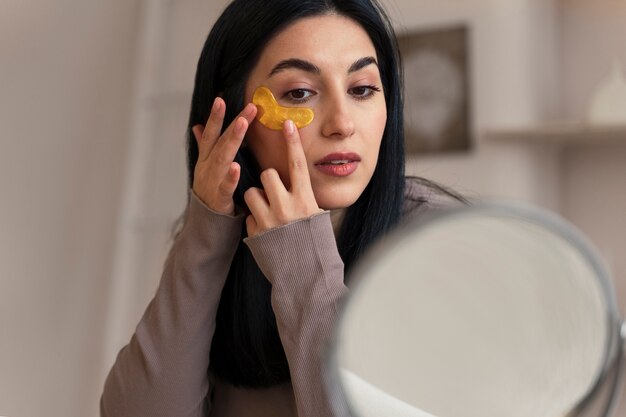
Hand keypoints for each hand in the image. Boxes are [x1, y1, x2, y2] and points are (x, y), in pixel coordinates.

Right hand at [192, 98, 256, 214]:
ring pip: (222, 158)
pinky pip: (225, 186)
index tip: (221, 99)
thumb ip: (204, 145)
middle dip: (233, 123)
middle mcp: (207, 166)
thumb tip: (197, 125)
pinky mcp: (219, 197)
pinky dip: (230, 176)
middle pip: (221, 141)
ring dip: (232, 140)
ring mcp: (212, 181)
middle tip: (248, 108)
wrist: (205, 221)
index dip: (214, 117)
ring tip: (243, 124)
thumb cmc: (210, 189)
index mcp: (206, 158)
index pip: (210, 133)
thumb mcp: (206, 166)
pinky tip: (236, 166)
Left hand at [244, 120, 320, 236]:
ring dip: (257, 198)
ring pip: (252, 192)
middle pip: (268, 175)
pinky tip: (265, 232)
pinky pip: (248, 215)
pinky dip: (254, 220)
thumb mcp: (317, 218)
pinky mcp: (255, 233)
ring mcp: (270, 220)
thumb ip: (305, 198)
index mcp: (306, 200)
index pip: (298, 164)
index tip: (287, 122)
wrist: (305, 277)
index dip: (292, 142)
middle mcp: (287, 207)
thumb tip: (298, 184)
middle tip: (274, 194)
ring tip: (267, 213)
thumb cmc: (314, 246)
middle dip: (268, 181)